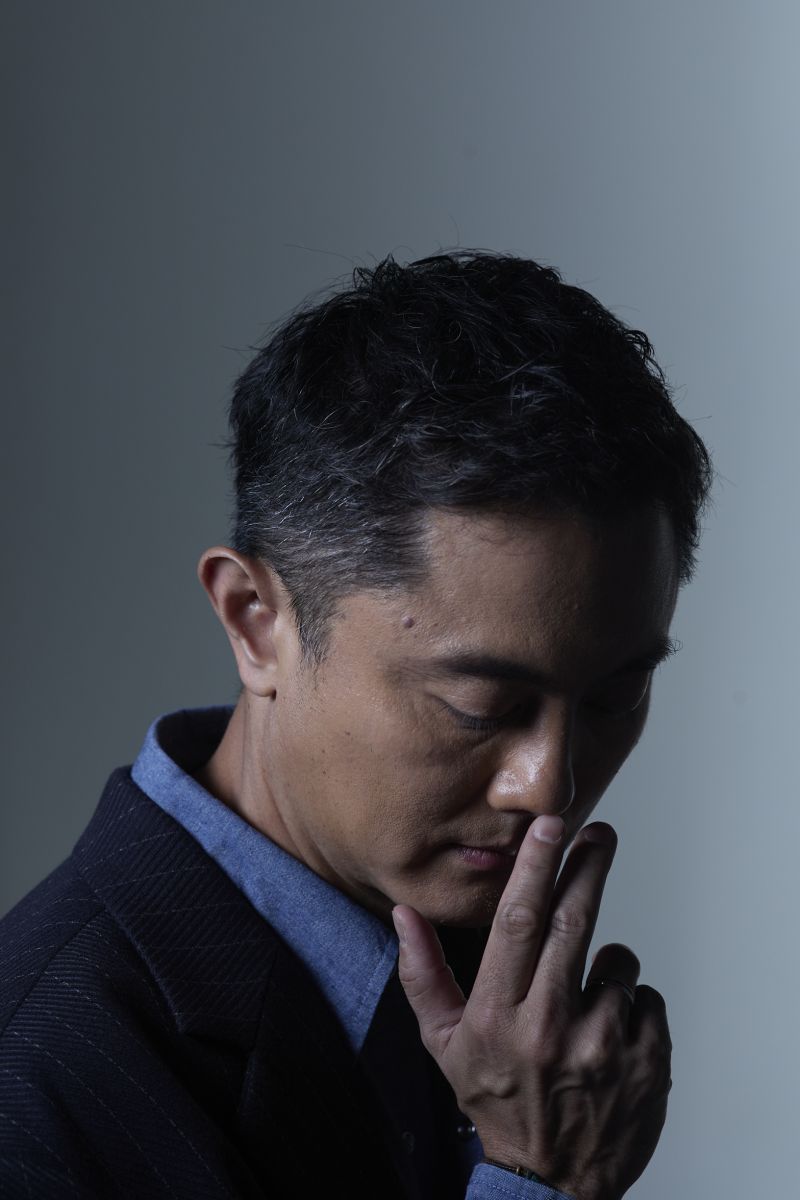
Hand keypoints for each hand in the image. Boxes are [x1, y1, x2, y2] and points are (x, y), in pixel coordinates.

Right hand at [393, 816, 671, 1199]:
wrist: (553, 1183)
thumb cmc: (496, 1100)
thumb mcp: (442, 1043)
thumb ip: (423, 973)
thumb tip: (405, 912)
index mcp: (498, 1015)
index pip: (519, 923)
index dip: (536, 866)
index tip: (549, 826)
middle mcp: (550, 1025)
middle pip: (575, 922)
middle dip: (588, 868)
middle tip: (600, 834)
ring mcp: (603, 1044)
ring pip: (617, 962)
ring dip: (607, 962)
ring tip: (586, 998)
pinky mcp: (646, 1059)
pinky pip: (646, 998)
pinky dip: (631, 1002)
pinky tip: (608, 1033)